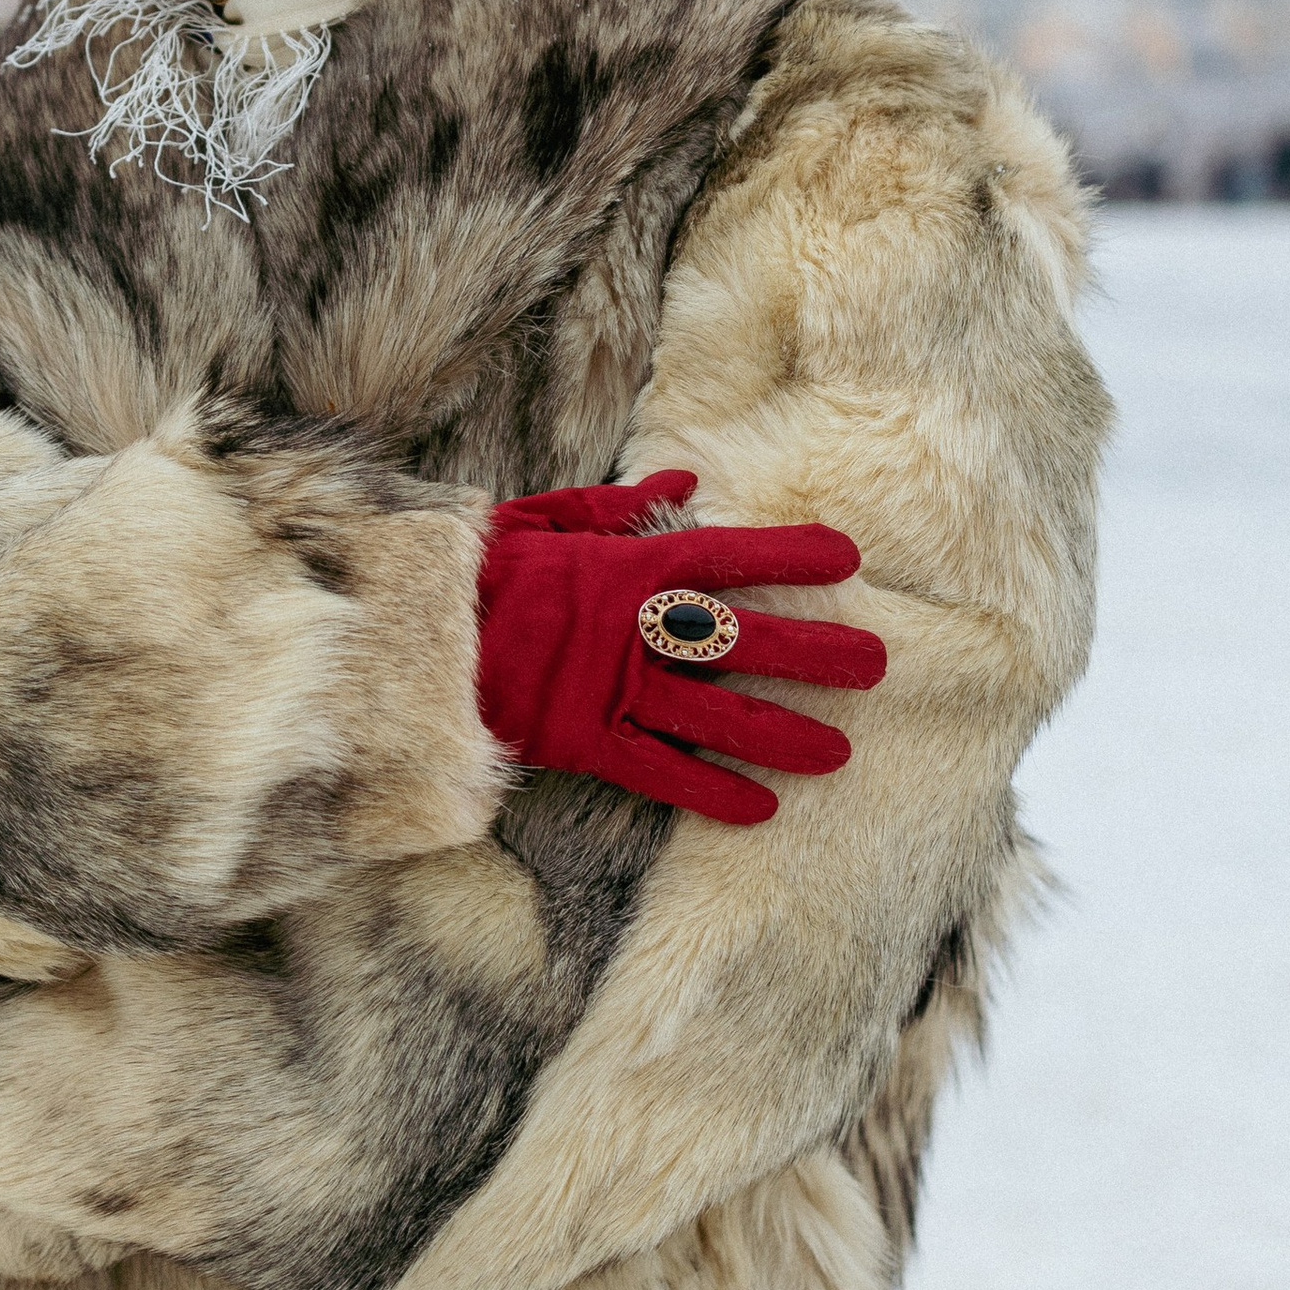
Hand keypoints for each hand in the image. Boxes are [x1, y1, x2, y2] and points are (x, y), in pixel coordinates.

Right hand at [475, 470, 884, 823]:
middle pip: (743, 639)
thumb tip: (682, 482)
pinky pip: (662, 774)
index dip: (789, 554)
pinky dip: (712, 792)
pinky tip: (762, 807)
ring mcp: (613, 691)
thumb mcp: (546, 519)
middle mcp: (632, 630)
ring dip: (783, 732)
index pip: (724, 556)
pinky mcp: (588, 744)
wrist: (413, 641)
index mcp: (623, 569)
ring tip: (840, 751)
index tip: (848, 555)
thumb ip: (617, 507)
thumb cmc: (485, 574)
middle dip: (815, 650)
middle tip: (877, 663)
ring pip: (717, 715)